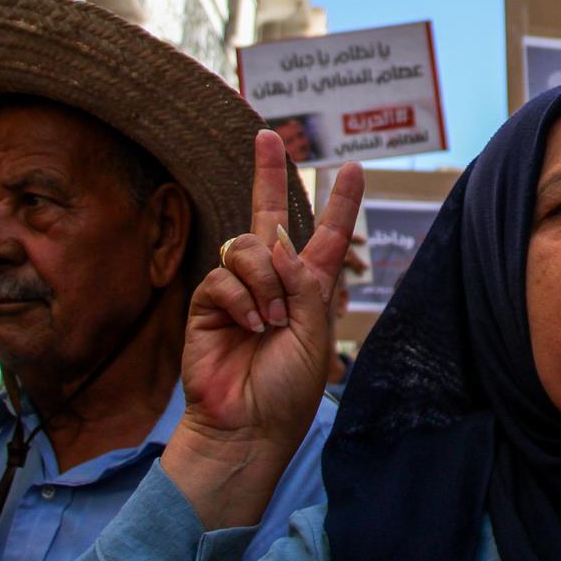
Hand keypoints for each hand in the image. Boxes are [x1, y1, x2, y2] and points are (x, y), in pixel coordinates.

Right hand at [178, 132, 363, 454]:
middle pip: (269, 215)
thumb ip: (304, 285)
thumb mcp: (314, 334)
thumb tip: (278, 244)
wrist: (246, 425)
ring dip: (266, 281)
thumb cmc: (286, 388)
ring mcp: (238, 287)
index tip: (352, 168)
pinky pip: (225, 275)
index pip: (326, 235)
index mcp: (309, 287)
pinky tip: (249, 326)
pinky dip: (243, 298)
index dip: (339, 202)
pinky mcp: (209, 301)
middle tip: (267, 135)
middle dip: (269, 173)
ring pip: (249, 246)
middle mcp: (273, 279)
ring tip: (270, 322)